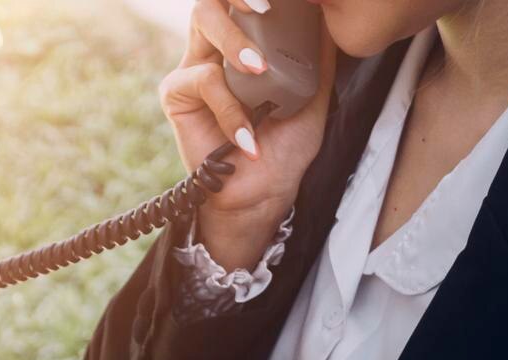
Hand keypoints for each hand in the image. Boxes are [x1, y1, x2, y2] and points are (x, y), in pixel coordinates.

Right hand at [161, 1, 334, 268]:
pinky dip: (230, 108)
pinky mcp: (177, 94)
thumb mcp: (314, 94)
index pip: (242, 3)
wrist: (263, 192)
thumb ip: (319, 56)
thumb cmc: (286, 145)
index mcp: (245, 42)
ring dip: (235, 40)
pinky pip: (204, 80)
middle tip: (266, 8)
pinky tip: (247, 138)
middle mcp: (215, 47)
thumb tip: (330, 18)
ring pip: (205, 22)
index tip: (280, 1)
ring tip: (260, 70)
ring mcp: (194, 67)